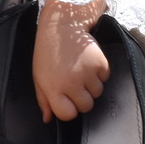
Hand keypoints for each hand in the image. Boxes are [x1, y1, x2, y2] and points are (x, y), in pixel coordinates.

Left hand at [32, 0, 107, 122]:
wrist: (62, 24)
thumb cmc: (48, 51)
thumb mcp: (39, 76)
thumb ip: (44, 100)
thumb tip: (48, 119)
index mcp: (53, 88)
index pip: (68, 115)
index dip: (69, 108)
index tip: (67, 99)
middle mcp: (70, 83)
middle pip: (86, 106)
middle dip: (82, 97)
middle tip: (75, 81)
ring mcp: (86, 74)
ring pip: (98, 93)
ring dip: (92, 84)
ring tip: (81, 68)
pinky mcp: (100, 63)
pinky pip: (105, 78)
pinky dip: (100, 72)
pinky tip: (88, 61)